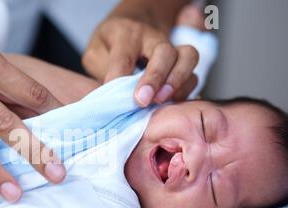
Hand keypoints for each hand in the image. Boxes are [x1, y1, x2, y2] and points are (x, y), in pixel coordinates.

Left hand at [82, 17, 198, 106]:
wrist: (135, 24)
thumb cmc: (112, 43)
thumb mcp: (96, 51)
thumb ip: (101, 70)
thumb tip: (110, 94)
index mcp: (126, 34)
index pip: (124, 56)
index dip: (120, 78)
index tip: (115, 98)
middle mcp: (153, 38)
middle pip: (163, 52)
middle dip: (155, 78)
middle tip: (143, 101)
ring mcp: (172, 49)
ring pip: (187, 57)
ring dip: (177, 81)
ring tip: (162, 100)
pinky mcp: (182, 63)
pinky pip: (194, 74)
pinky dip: (186, 89)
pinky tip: (171, 102)